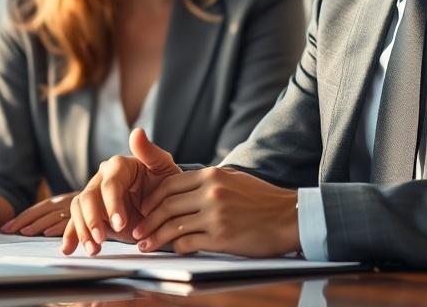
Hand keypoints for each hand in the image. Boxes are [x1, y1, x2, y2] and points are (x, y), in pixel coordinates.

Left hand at [0, 192, 76, 236]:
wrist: (112, 200)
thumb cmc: (82, 211)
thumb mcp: (66, 209)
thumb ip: (50, 217)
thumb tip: (25, 230)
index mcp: (57, 202)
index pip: (34, 210)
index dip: (19, 219)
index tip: (4, 229)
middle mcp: (63, 203)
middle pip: (41, 211)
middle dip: (23, 221)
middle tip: (8, 231)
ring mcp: (73, 210)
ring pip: (53, 217)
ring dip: (38, 224)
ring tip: (24, 232)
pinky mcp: (83, 218)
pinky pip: (70, 223)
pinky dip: (58, 228)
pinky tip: (48, 233)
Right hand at [61, 128, 180, 255]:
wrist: (163, 204)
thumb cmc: (165, 183)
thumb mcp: (163, 168)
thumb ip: (150, 152)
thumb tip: (137, 132)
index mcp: (118, 166)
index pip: (110, 184)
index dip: (112, 204)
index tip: (119, 223)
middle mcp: (102, 179)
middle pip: (88, 197)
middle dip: (93, 220)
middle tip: (101, 240)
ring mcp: (94, 196)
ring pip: (78, 210)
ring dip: (83, 231)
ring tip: (94, 250)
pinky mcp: (92, 214)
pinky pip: (75, 222)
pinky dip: (71, 236)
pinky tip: (69, 249)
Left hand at [132, 166, 299, 256]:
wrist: (289, 217)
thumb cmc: (263, 200)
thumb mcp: (235, 179)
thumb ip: (210, 181)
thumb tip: (187, 187)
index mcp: (213, 175)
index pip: (170, 184)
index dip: (152, 199)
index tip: (144, 210)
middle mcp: (211, 192)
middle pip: (166, 205)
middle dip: (147, 220)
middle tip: (137, 232)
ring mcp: (216, 215)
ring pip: (172, 226)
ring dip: (155, 237)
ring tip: (145, 246)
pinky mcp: (221, 237)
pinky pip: (187, 243)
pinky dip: (175, 248)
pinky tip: (171, 252)